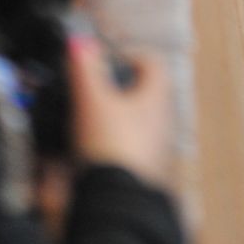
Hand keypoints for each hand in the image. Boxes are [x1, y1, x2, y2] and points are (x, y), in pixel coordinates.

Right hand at [68, 37, 173, 188]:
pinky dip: (117, 144)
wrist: (117, 203)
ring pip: (140, 122)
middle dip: (120, 88)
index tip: (105, 62)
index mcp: (157, 95)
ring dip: (118, 118)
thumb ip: (85, 69)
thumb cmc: (110, 143)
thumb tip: (79, 40)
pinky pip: (134, 148)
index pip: (152, 61)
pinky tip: (94, 154)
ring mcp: (159, 148)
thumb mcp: (92, 101)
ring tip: (89, 123)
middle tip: (94, 92)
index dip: (129, 55)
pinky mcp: (148, 172)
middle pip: (146, 92)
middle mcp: (164, 119)